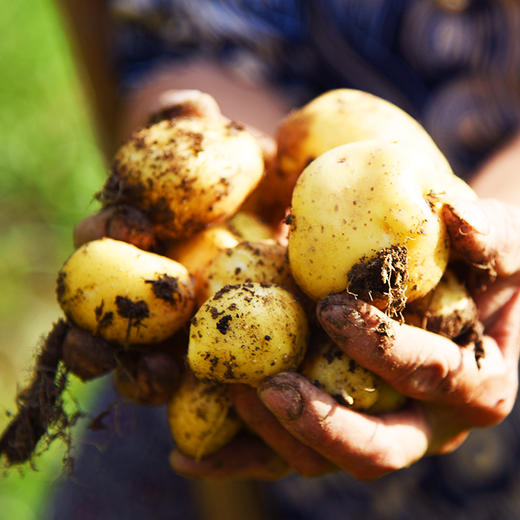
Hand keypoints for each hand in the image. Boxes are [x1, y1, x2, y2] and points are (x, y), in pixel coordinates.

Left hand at [170, 198, 519, 479]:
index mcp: (472, 383)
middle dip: (324, 423)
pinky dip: (241, 455)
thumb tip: (455, 215)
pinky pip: (287, 453)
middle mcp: (428, 422)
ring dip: (276, 436)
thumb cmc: (474, 261)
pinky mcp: (336, 427)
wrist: (453, 287)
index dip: (385, 351)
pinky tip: (192, 449)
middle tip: (269, 385)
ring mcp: (379, 429)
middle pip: (379, 449)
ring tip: (233, 391)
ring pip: (327, 461)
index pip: (433, 377)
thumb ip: (488, 233)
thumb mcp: (500, 240)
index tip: (332, 308)